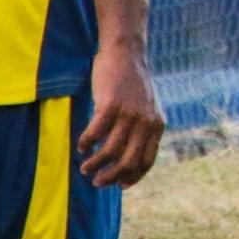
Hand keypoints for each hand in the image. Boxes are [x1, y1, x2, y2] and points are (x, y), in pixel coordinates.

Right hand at [80, 43, 164, 187]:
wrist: (127, 53)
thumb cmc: (132, 83)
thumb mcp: (146, 107)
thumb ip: (141, 129)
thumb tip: (127, 159)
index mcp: (157, 125)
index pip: (146, 161)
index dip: (132, 177)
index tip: (118, 185)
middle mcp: (146, 122)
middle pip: (127, 162)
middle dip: (110, 177)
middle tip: (96, 181)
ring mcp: (129, 113)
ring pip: (109, 151)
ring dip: (95, 164)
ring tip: (85, 166)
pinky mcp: (110, 105)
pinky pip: (95, 134)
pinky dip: (86, 144)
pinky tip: (82, 146)